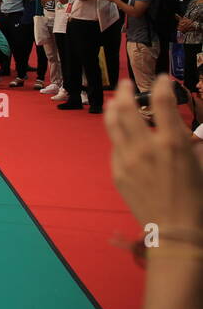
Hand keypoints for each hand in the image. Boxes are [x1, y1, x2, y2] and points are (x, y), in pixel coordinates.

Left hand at [104, 77, 202, 233]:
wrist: (176, 229)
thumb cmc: (197, 197)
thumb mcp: (201, 164)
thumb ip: (189, 141)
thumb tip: (180, 126)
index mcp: (172, 143)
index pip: (163, 102)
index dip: (161, 85)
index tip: (162, 79)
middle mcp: (146, 147)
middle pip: (127, 108)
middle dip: (125, 90)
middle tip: (125, 83)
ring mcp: (128, 160)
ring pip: (113, 125)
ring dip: (113, 108)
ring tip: (115, 100)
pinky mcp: (117, 172)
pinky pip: (115, 147)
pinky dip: (119, 135)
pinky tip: (121, 132)